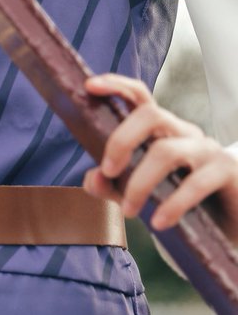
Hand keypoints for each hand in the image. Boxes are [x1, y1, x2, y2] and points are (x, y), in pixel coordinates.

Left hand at [82, 72, 237, 242]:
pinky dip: (173, 204)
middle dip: (121, 140)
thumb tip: (92, 178)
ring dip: (140, 183)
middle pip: (150, 115)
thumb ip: (113, 186)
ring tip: (129, 212)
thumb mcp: (140, 195)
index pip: (139, 96)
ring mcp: (206, 150)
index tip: (89, 87)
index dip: (116, 85)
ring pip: (166, 151)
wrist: (226, 228)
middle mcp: (184, 132)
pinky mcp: (226, 171)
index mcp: (162, 130)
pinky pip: (196, 182)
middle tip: (108, 171)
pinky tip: (160, 222)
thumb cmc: (182, 204)